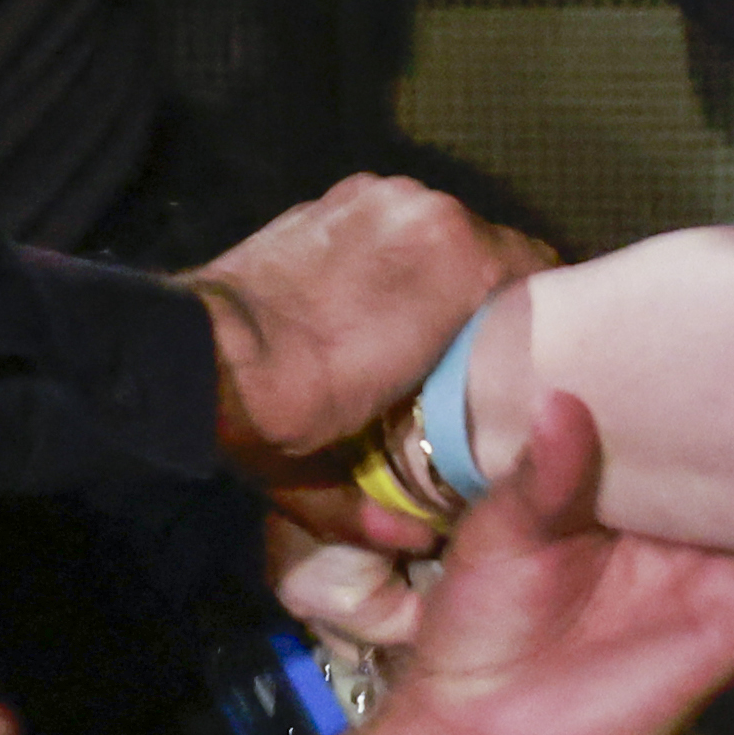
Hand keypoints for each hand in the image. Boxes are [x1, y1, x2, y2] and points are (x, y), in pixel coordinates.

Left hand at [190, 171, 540, 508]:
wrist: (193, 357)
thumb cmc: (284, 412)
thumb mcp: (338, 475)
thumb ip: (385, 508)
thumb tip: (417, 539)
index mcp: (459, 262)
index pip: (540, 273)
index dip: (538, 320)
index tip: (530, 358)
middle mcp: (428, 212)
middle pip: (490, 251)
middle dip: (488, 298)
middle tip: (475, 352)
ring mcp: (378, 196)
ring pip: (440, 233)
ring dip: (440, 272)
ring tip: (425, 325)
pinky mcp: (335, 195)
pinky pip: (393, 224)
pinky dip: (395, 254)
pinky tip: (378, 296)